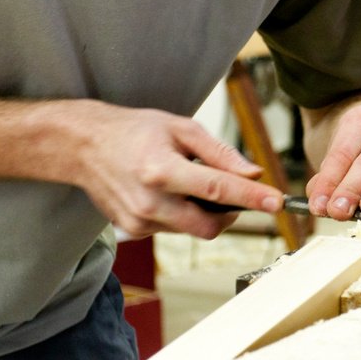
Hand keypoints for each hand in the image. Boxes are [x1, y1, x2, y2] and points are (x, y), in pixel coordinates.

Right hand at [74, 103, 282, 237]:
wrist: (84, 146)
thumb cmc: (135, 131)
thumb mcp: (180, 128)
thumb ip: (220, 153)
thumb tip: (253, 173)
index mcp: (161, 169)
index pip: (217, 189)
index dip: (251, 197)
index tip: (277, 202)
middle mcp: (149, 201)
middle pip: (209, 226)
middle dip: (230, 215)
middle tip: (234, 194)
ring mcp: (138, 221)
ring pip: (192, 230)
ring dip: (202, 212)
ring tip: (185, 183)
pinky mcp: (133, 230)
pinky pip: (173, 230)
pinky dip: (180, 215)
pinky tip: (165, 193)